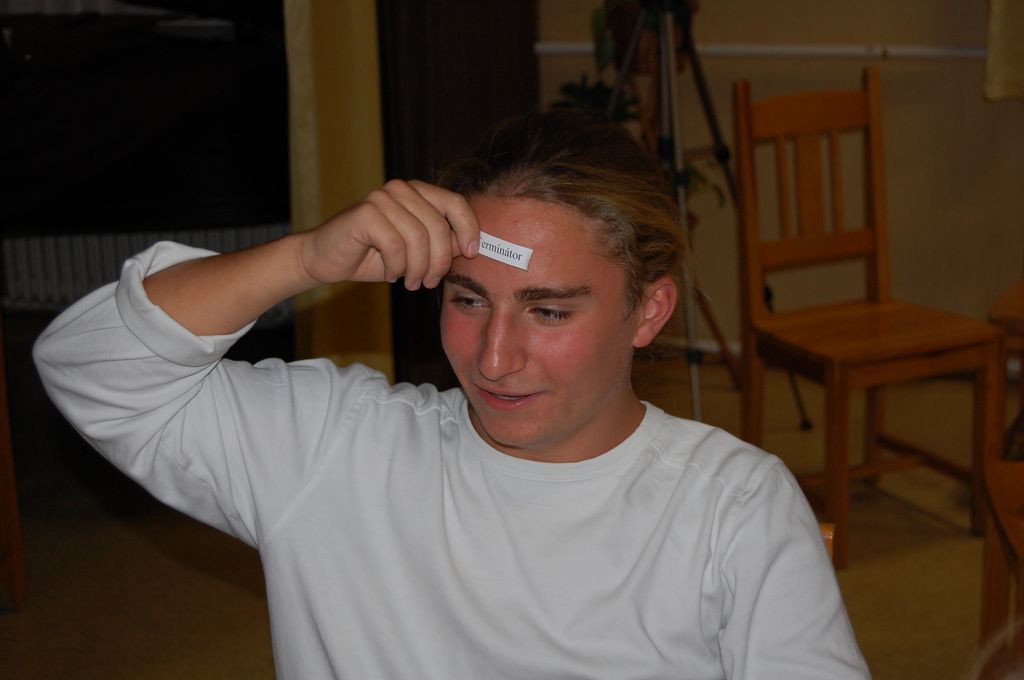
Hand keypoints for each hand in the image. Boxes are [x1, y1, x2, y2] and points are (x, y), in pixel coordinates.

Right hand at [300, 180, 479, 289]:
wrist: (328, 259)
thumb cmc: (375, 255)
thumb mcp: (417, 252)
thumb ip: (442, 243)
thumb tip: (471, 246)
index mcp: (417, 192)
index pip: (456, 203)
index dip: (469, 229)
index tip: (471, 254)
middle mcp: (400, 189)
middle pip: (438, 226)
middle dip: (439, 262)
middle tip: (429, 282)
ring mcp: (381, 198)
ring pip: (418, 238)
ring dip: (417, 269)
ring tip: (411, 282)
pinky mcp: (365, 213)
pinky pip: (395, 245)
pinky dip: (396, 267)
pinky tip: (391, 274)